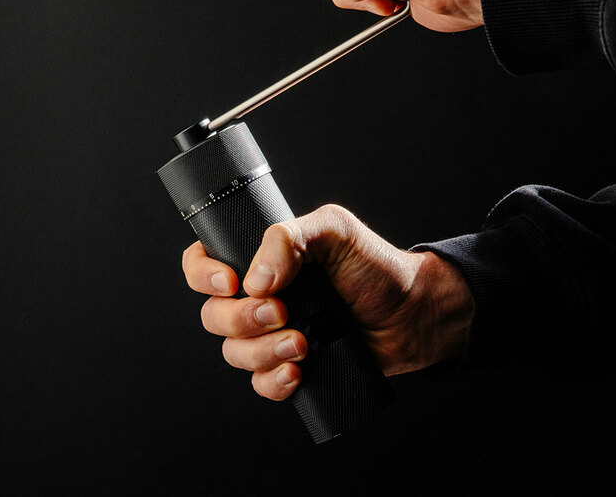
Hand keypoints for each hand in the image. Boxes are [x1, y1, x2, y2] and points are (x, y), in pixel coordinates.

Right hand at [182, 204, 474, 400]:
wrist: (413, 313)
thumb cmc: (375, 265)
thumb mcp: (334, 230)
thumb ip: (288, 238)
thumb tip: (254, 282)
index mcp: (262, 259)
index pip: (204, 262)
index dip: (202, 275)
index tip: (231, 282)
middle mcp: (261, 296)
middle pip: (213, 315)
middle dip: (240, 319)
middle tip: (282, 313)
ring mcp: (274, 333)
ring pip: (234, 352)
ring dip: (261, 351)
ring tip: (302, 344)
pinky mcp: (291, 365)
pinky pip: (259, 384)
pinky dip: (272, 381)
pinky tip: (298, 372)